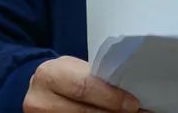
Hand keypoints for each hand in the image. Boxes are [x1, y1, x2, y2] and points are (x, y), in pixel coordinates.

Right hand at [23, 55, 144, 112]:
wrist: (42, 90)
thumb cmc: (64, 77)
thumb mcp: (74, 70)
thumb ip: (95, 78)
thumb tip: (130, 91)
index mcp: (49, 75)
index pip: (84, 87)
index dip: (111, 98)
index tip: (133, 103)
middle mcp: (39, 100)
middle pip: (84, 112)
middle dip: (113, 112)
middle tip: (137, 112)